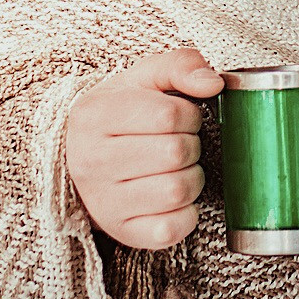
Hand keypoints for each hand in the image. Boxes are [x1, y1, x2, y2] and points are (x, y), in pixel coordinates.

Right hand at [64, 46, 221, 249]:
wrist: (86, 158)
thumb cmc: (121, 116)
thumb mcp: (143, 78)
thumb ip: (180, 66)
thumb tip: (212, 83)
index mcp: (94, 116)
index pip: (168, 115)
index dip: (189, 114)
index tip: (180, 117)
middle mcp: (91, 161)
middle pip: (176, 153)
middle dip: (191, 144)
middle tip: (178, 143)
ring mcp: (104, 202)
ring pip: (178, 190)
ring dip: (192, 177)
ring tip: (175, 168)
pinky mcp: (123, 231)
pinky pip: (174, 227)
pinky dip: (187, 212)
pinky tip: (173, 197)